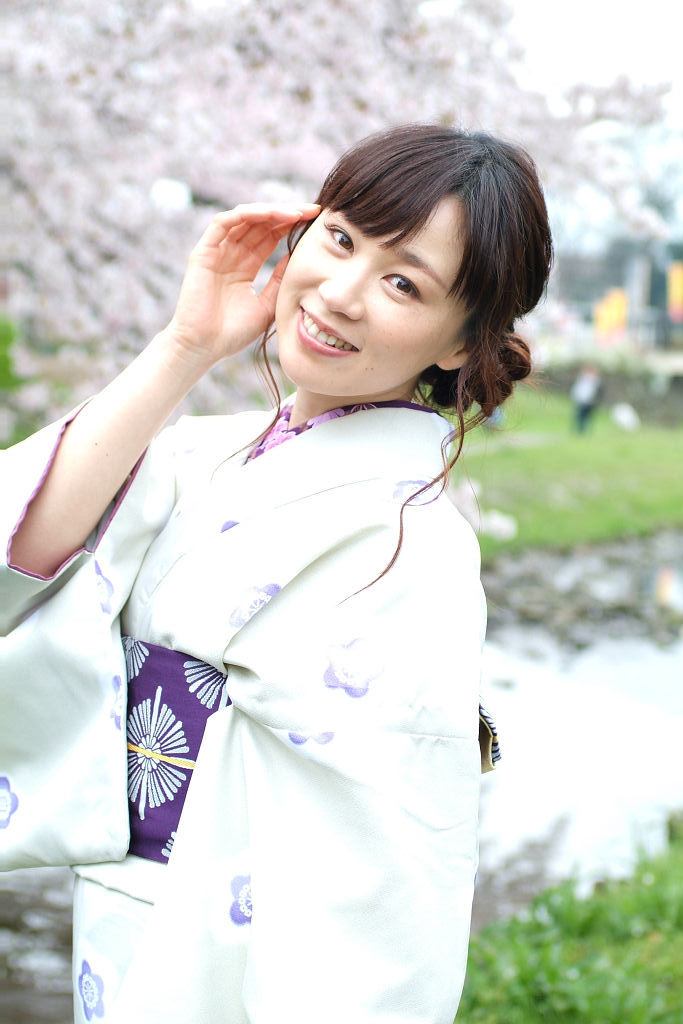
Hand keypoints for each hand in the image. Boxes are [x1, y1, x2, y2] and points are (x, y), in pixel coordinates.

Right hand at [166, 202, 319, 364]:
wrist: (204, 347)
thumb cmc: (233, 333)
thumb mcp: (268, 305)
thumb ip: (281, 281)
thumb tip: (298, 258)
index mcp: (245, 266)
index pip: (270, 236)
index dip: (291, 225)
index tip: (316, 222)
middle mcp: (231, 254)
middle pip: (260, 224)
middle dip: (286, 213)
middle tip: (312, 210)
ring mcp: (216, 251)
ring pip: (244, 218)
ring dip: (270, 212)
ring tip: (295, 213)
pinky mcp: (203, 252)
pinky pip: (223, 223)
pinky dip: (245, 214)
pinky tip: (268, 214)